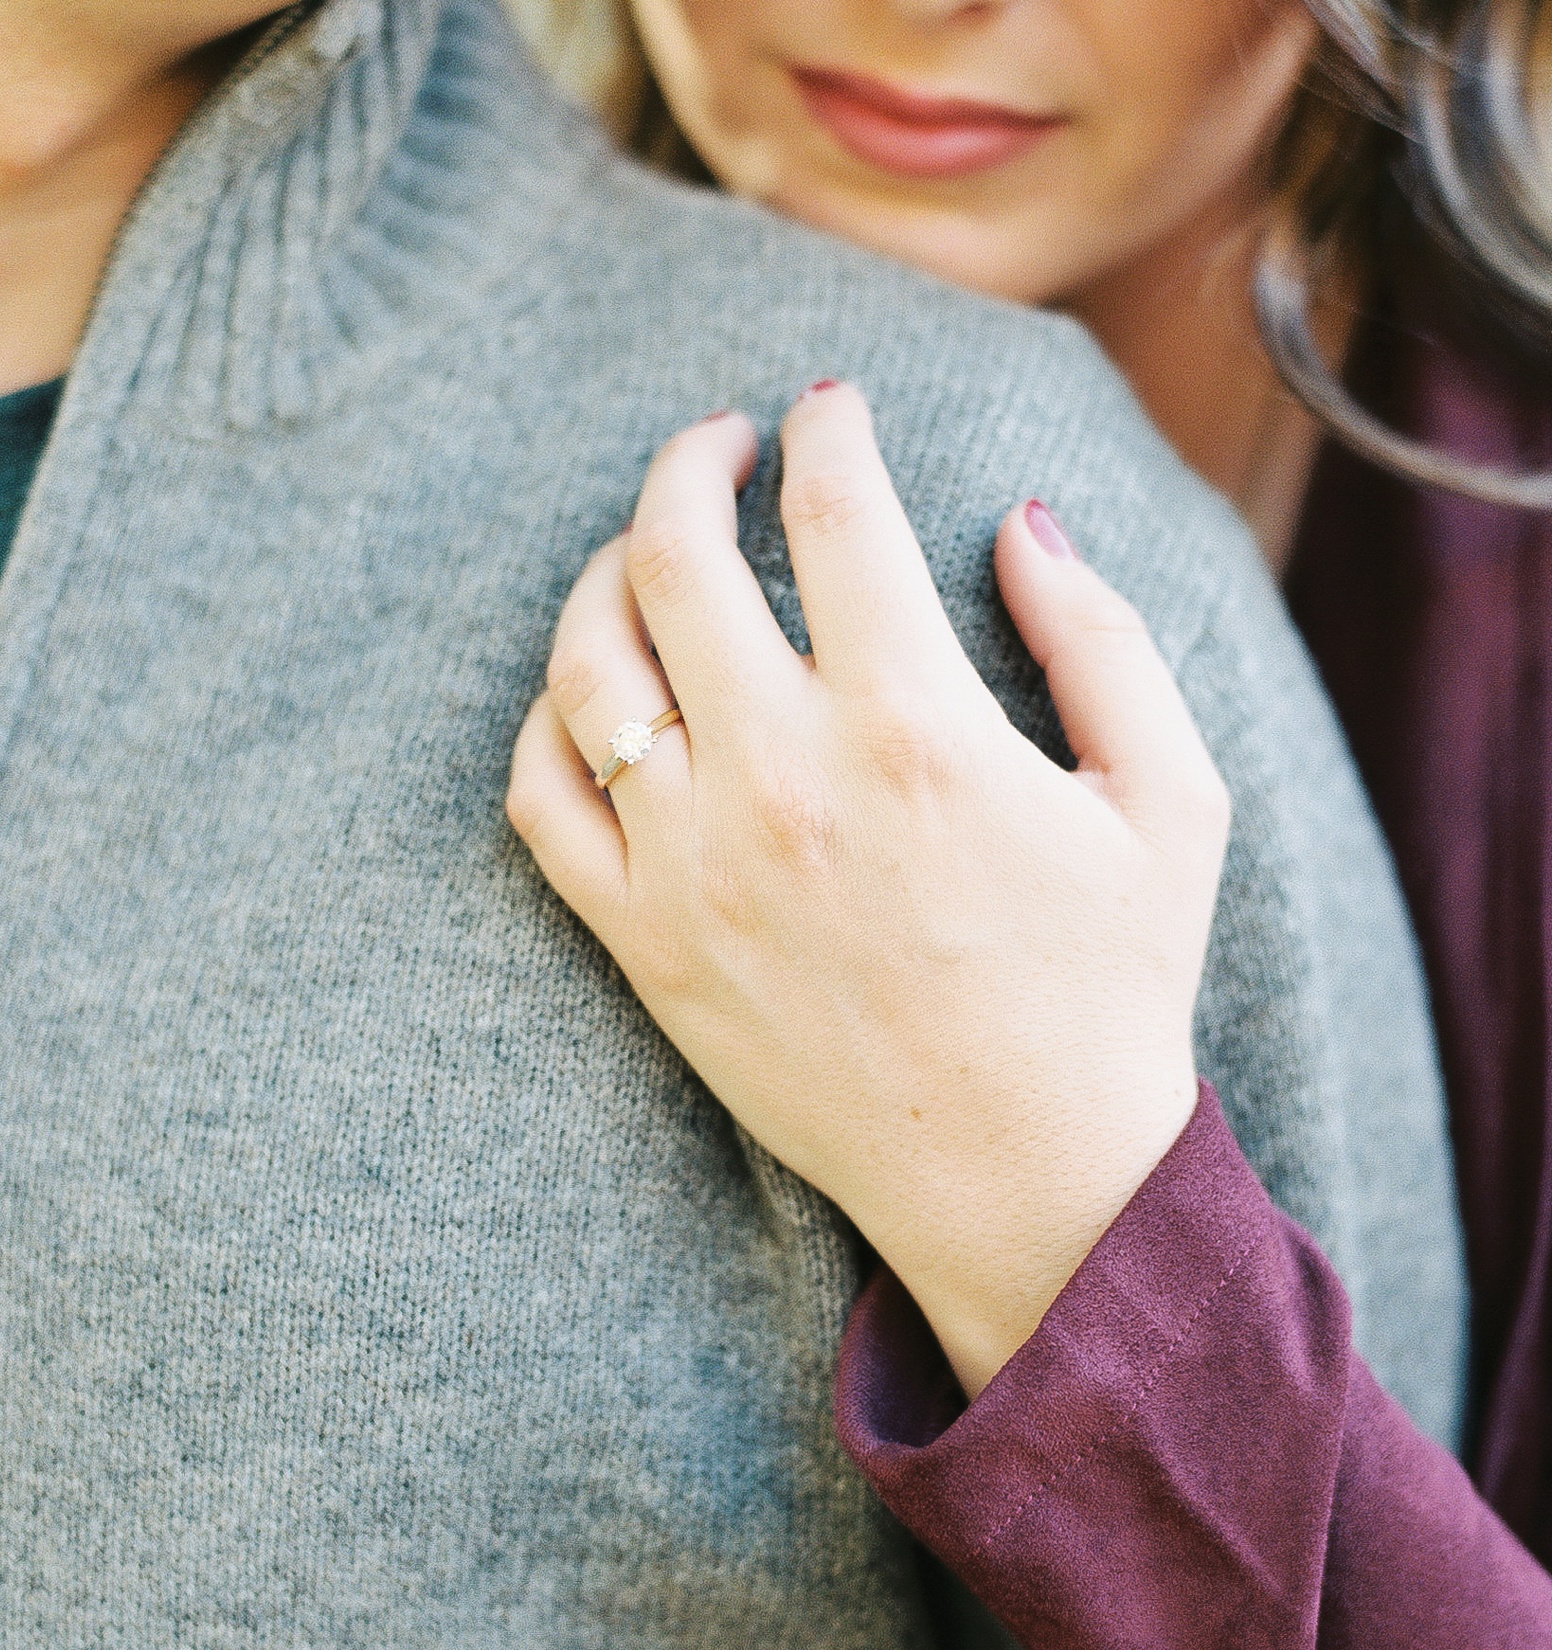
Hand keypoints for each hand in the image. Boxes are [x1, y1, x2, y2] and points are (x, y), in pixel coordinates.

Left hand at [506, 385, 1229, 1396]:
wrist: (1021, 1182)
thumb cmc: (1107, 993)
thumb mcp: (1169, 804)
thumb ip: (1103, 639)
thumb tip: (1020, 517)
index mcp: (916, 730)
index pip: (832, 513)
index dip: (828, 429)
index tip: (831, 407)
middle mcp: (782, 784)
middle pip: (674, 555)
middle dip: (689, 461)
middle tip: (722, 445)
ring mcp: (693, 868)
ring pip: (586, 663)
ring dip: (603, 573)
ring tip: (648, 554)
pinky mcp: (643, 946)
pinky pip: (540, 799)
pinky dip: (547, 722)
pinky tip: (598, 692)